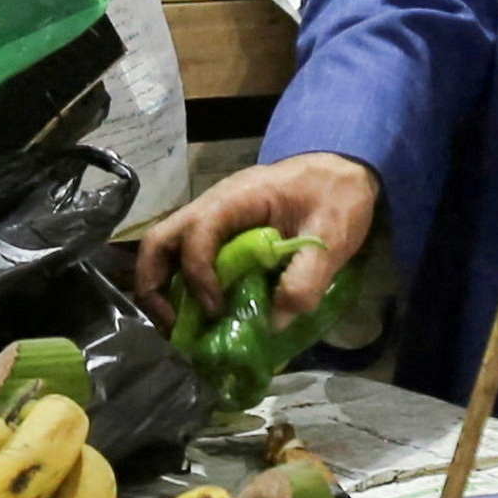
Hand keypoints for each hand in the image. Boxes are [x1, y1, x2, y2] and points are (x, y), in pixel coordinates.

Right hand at [134, 152, 379, 321]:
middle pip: (158, 241)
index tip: (216, 309)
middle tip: (174, 327)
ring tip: (181, 327)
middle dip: (155, 286)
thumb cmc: (336, 196)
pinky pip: (185, 258)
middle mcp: (212, 206)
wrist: (342, 170)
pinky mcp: (219, 233)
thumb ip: (307, 279)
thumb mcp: (332, 236)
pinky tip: (202, 314)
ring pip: (165, 250)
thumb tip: (274, 323)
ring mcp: (211, 219)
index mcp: (237, 199)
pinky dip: (183, 287)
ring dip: (164, 289)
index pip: (197, 233)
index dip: (197, 274)